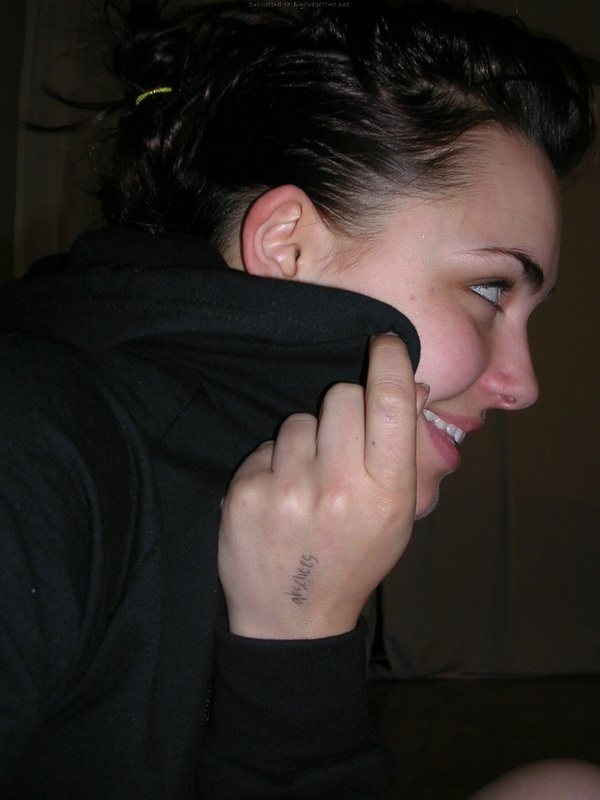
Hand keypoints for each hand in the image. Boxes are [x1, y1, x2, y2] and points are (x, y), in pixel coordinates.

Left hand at [218, 334, 428, 638]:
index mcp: (386, 494)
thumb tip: (410, 384)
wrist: (293, 619)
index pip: (390, 404)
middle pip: (341, 397)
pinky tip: (279, 499)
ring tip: (307, 484)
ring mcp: (287, 491)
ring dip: (305, 441)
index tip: (385, 343)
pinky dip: (273, 464)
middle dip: (344, 409)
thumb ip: (404, 449)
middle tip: (341, 446)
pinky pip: (265, 445)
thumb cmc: (354, 559)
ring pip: (299, 420)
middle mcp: (338, 489)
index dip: (390, 362)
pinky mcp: (245, 492)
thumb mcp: (396, 515)